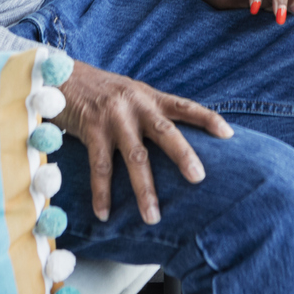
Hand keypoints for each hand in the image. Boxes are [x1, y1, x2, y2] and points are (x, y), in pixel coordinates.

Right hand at [52, 62, 231, 224]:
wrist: (63, 75)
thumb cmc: (103, 91)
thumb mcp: (133, 94)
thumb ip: (153, 113)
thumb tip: (178, 142)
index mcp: (151, 97)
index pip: (185, 107)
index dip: (208, 119)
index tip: (229, 135)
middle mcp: (136, 105)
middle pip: (165, 132)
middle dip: (183, 155)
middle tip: (199, 178)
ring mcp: (114, 117)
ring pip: (135, 157)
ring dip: (144, 190)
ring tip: (153, 217)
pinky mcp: (91, 129)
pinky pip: (99, 167)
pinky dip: (102, 194)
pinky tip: (105, 214)